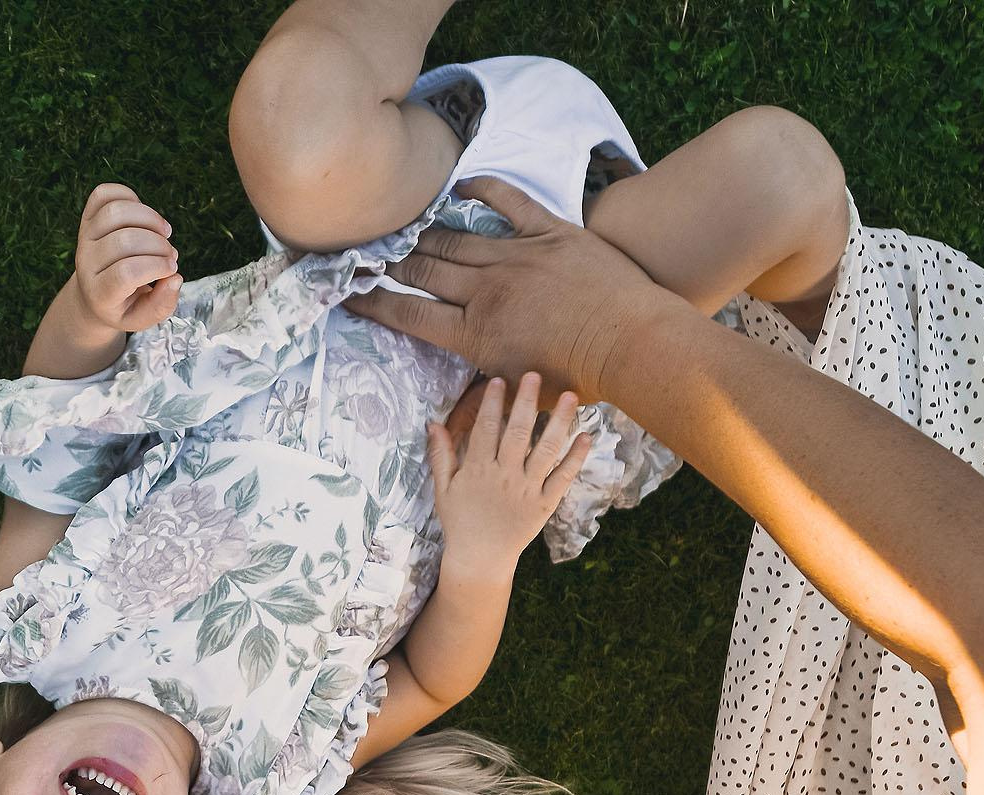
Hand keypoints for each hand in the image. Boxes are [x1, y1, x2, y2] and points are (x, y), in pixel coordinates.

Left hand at [75, 182, 181, 332]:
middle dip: (158, 245)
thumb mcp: (143, 318)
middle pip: (124, 241)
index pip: (126, 273)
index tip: (172, 268)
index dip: (156, 267)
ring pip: (116, 212)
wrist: (93, 295)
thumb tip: (175, 277)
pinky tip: (144, 218)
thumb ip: (161, 305)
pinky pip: (104, 194)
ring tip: (164, 233)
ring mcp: (84, 237)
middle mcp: (85, 263)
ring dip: (150, 218)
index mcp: (98, 293)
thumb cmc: (124, 306)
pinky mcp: (86, 218)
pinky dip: (130, 198)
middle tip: (170, 255)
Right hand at [346, 176, 684, 403]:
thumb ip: (483, 398)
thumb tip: (448, 419)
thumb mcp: (523, 398)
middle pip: (425, 271)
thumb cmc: (581, 380)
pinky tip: (460, 185)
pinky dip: (481, 189)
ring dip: (425, 232)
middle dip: (390, 262)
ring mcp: (518, 257)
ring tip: (403, 227)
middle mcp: (488, 292)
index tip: (350, 294)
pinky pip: (508, 201)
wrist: (634, 344)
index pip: (411, 316)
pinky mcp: (550, 233)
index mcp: (477, 335)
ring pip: (457, 238)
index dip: (375, 304)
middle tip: (367, 253)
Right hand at [429, 371, 592, 576]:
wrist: (480, 558)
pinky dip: (576, 458)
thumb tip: (433, 423)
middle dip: (527, 401)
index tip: (499, 380)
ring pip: (546, 449)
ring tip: (570, 396)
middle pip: (518, 432)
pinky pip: (563, 478)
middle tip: (535, 375)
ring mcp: (527, 490)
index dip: (492, 403)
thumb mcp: (443, 489)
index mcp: (478, 470)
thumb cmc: (460, 521)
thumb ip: (440, 455)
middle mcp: (505, 476)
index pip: (486, 428)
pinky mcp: (545, 504)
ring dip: (560, 421)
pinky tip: (586, 436)